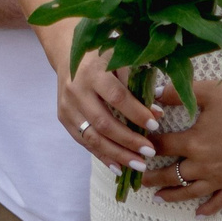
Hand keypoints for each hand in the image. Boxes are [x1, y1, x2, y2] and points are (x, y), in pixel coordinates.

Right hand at [57, 53, 157, 172]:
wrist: (68, 53)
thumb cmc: (102, 57)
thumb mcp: (120, 61)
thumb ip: (138, 84)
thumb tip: (157, 113)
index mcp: (93, 72)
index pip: (117, 97)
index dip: (136, 113)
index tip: (155, 124)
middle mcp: (77, 90)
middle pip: (103, 122)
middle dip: (129, 140)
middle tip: (150, 152)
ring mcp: (67, 106)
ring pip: (93, 137)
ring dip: (117, 154)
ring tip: (139, 164)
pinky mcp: (64, 118)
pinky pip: (84, 142)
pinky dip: (103, 156)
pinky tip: (119, 167)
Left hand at [142, 80, 221, 216]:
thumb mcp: (211, 91)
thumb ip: (181, 93)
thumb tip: (155, 92)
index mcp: (194, 142)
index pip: (161, 147)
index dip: (146, 146)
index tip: (135, 146)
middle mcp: (203, 165)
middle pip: (169, 175)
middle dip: (151, 177)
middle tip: (137, 180)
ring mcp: (220, 178)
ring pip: (189, 192)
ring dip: (171, 195)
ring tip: (157, 197)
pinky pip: (219, 201)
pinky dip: (207, 209)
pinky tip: (198, 214)